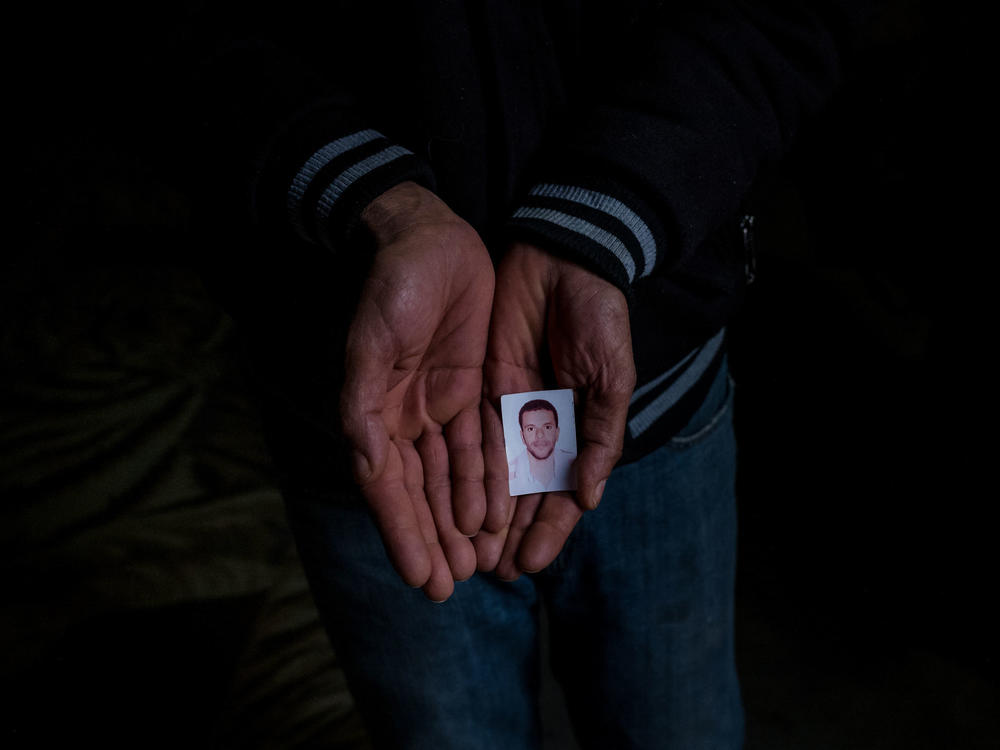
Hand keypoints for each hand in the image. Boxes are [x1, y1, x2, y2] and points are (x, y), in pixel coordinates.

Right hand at [340, 182, 493, 600]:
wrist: (430, 240)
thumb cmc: (394, 288)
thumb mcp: (373, 341)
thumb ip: (364, 404)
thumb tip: (365, 460)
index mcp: (377, 413)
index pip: (389, 488)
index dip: (404, 533)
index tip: (421, 577)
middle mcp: (407, 418)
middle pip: (422, 493)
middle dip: (436, 539)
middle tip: (453, 586)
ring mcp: (441, 406)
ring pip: (453, 477)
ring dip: (463, 520)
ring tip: (478, 564)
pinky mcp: (472, 389)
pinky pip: (483, 444)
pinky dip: (488, 480)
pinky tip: (496, 514)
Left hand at [476, 243, 635, 578]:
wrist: (563, 257)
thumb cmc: (599, 315)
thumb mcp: (612, 376)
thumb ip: (602, 435)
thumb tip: (588, 497)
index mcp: (579, 427)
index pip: (562, 490)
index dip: (548, 529)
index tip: (531, 564)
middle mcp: (543, 426)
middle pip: (524, 492)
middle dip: (510, 533)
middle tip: (491, 573)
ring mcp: (510, 409)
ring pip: (494, 474)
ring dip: (483, 514)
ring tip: (467, 552)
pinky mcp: (481, 386)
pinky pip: (470, 437)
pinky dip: (465, 472)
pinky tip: (454, 504)